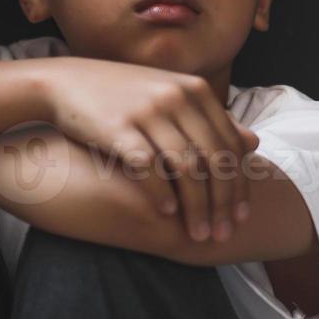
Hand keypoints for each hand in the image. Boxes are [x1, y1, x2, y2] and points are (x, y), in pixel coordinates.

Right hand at [39, 57, 260, 241]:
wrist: (63, 83)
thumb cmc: (123, 96)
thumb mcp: (172, 98)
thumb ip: (212, 121)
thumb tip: (256, 142)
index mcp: (195, 91)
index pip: (231, 145)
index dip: (240, 185)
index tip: (240, 217)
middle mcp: (177, 98)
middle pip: (215, 160)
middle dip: (223, 203)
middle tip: (224, 234)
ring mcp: (148, 111)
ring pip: (188, 169)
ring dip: (197, 207)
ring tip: (199, 235)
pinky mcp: (119, 128)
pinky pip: (149, 168)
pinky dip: (162, 193)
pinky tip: (168, 212)